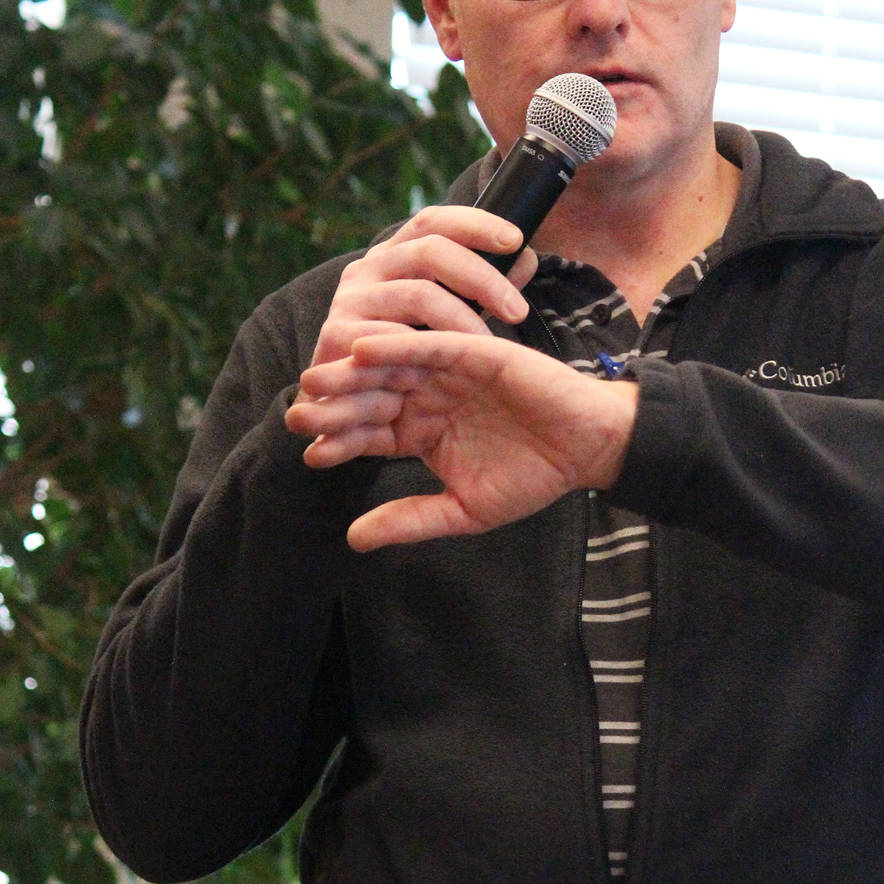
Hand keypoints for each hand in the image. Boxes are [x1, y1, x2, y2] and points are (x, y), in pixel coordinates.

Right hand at [287, 206, 536, 465]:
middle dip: (483, 278)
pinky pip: (394, 338)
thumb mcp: (444, 318)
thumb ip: (480, 289)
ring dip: (464, 322)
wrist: (342, 403)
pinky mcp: (336, 335)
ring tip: (491, 351)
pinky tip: (449, 372)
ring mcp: (349, 300)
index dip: (476, 223)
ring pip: (419, 294)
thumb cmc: (401, 357)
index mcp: (394, 256)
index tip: (516, 240)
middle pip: (432, 250)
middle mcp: (368, 269)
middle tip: (519, 312)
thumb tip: (526, 258)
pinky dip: (427, 353)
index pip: (434, 221)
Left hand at [289, 325, 639, 548]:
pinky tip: (364, 349)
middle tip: (297, 413)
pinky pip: (429, 344)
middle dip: (334, 407)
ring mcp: (448, 370)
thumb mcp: (464, 510)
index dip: (341, 444)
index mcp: (420, 431)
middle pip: (370, 398)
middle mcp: (427, 396)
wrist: (587, 448)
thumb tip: (352, 540)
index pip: (370, 435)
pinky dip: (398, 344)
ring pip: (390, 367)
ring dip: (352, 372)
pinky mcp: (475, 349)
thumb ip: (411, 519)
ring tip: (316, 378)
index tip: (310, 456)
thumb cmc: (533, 478)